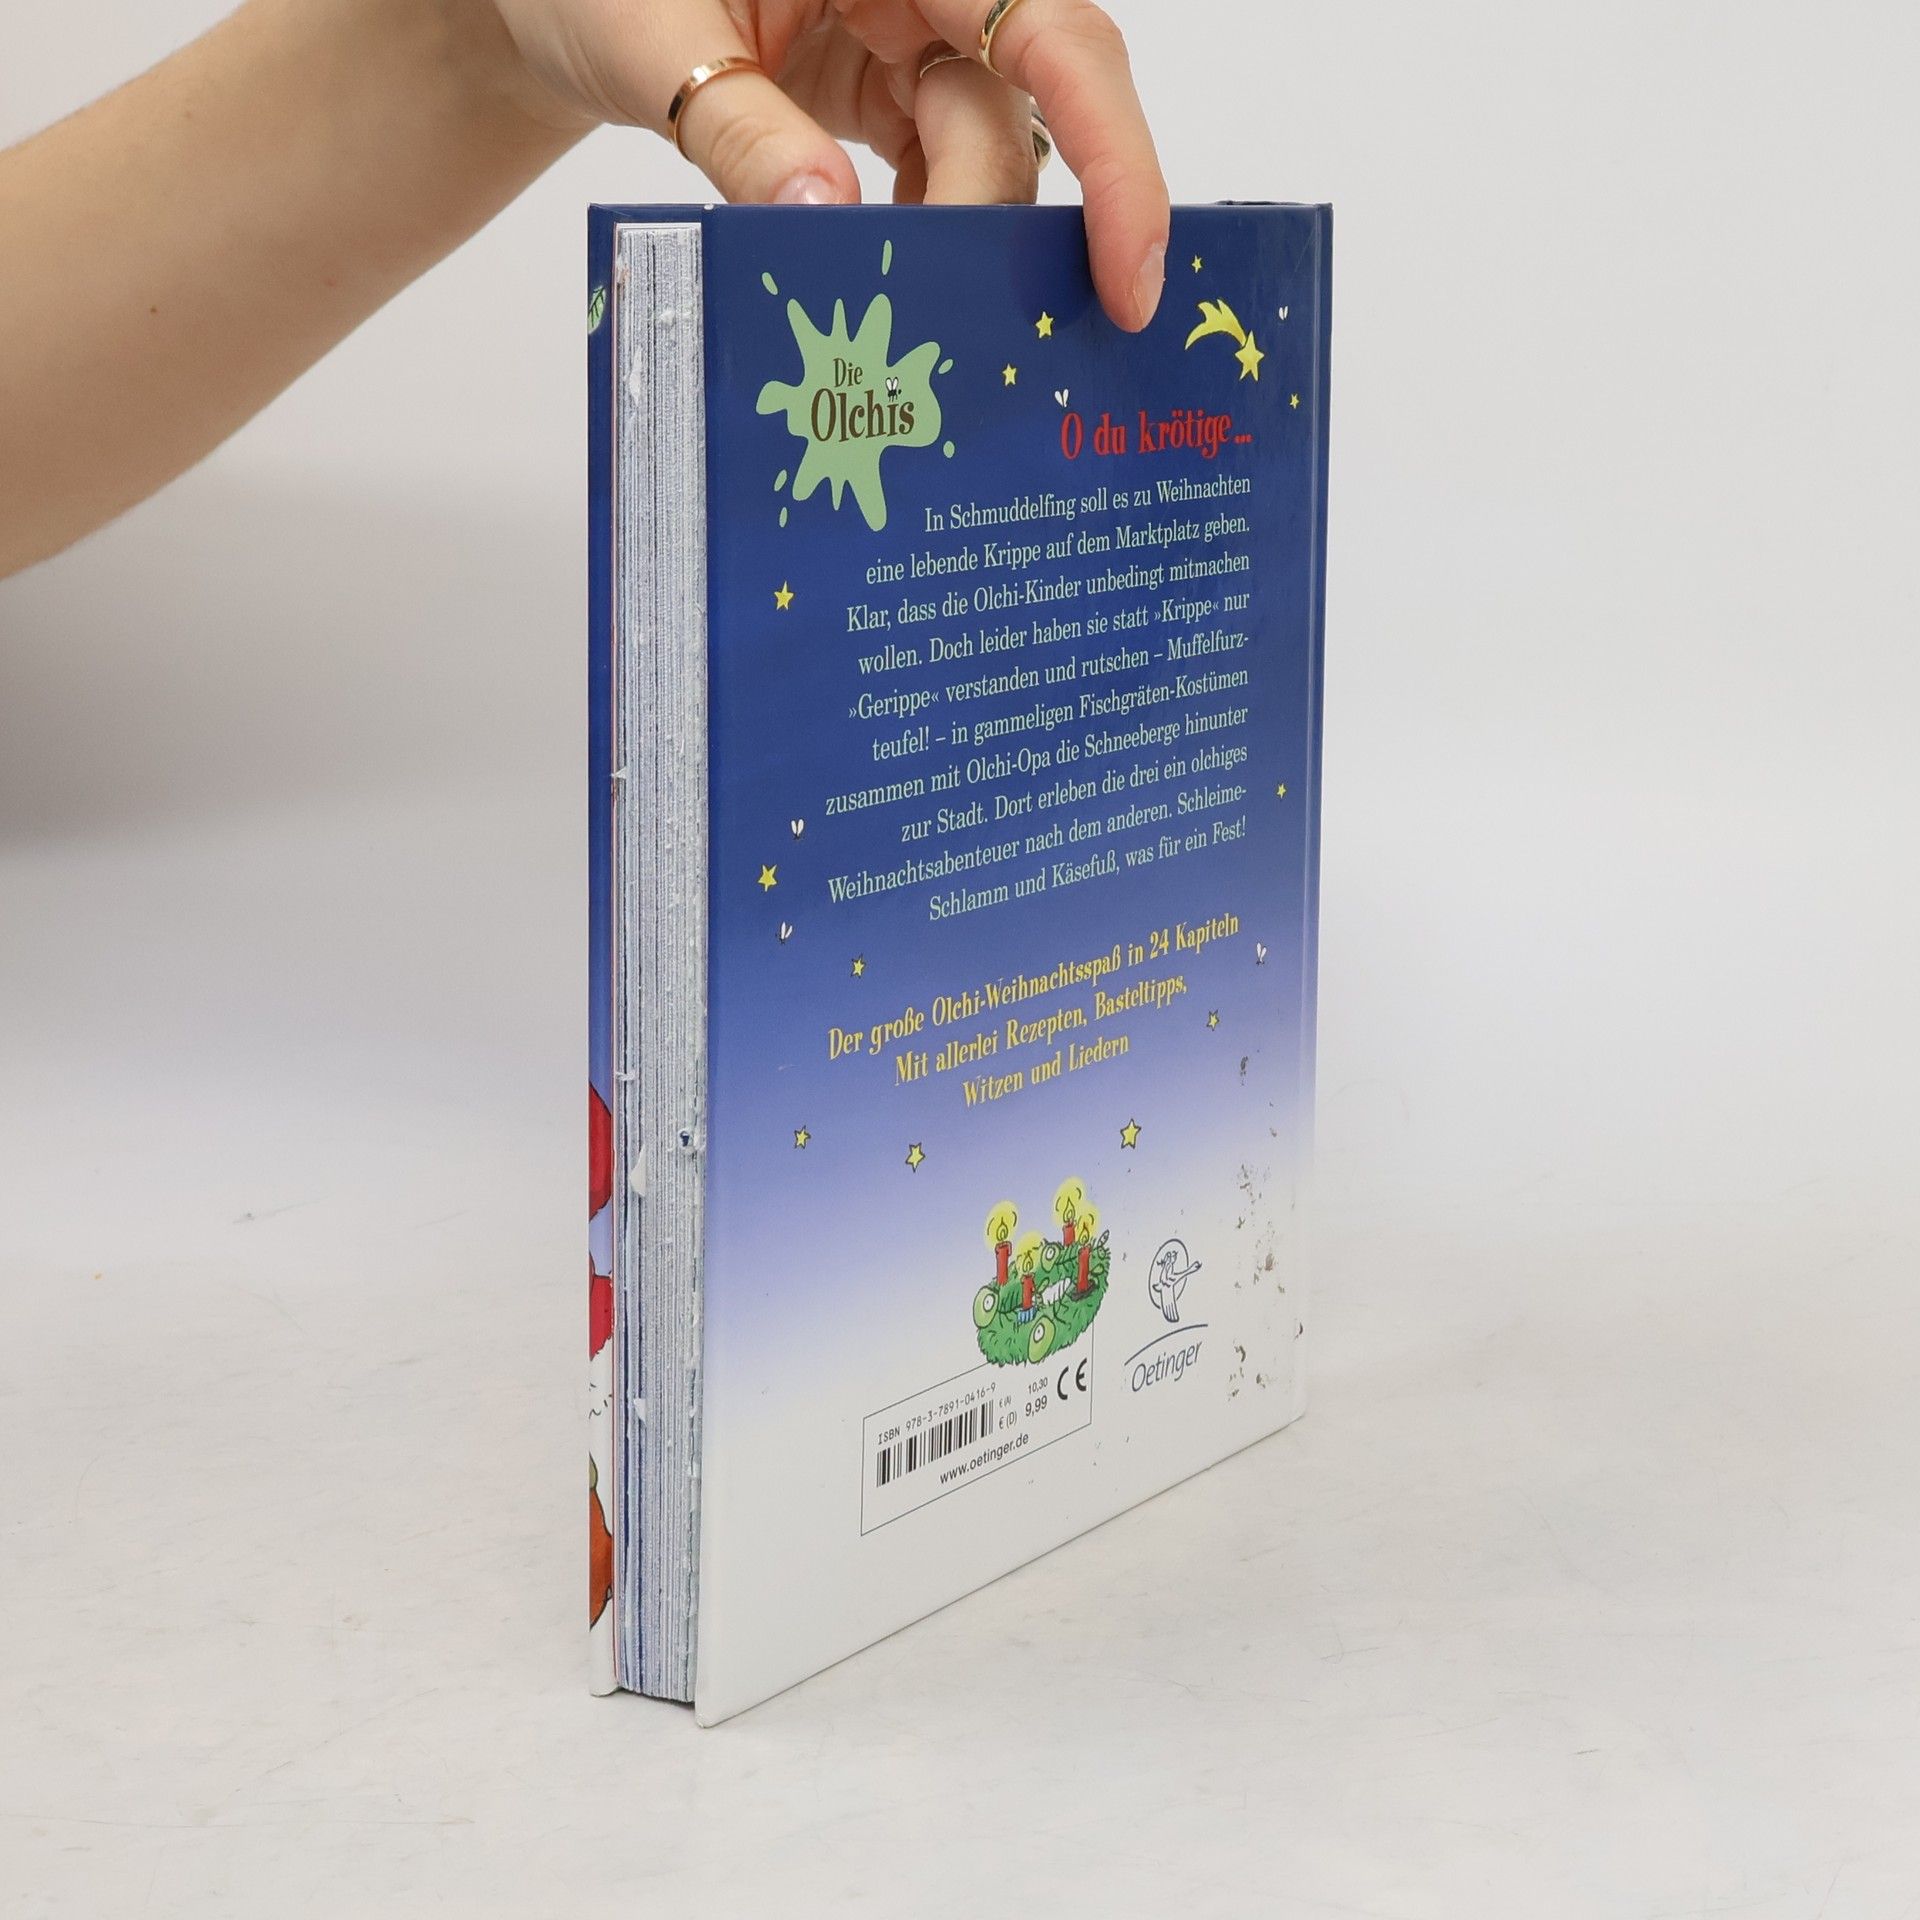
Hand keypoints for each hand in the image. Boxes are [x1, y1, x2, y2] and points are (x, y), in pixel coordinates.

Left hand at [488, 0, 1168, 329]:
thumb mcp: (651, 40)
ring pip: (985, 148)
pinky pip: (938, 167)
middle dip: (1002, 223)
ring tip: (919, 323)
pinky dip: (924, 233)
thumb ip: (742, 128)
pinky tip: (894, 287)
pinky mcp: (882, 86)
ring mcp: (907, 31)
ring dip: (959, 241)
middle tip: (970, 329)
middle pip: (1022, 106)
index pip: (1053, 29)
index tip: (1131, 267)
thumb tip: (828, 225)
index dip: (1118, 151)